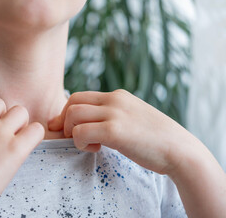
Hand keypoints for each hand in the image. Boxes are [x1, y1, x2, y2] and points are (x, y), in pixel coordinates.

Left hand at [48, 89, 193, 174]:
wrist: (180, 150)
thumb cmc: (155, 139)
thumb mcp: (131, 117)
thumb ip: (111, 115)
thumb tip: (88, 122)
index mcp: (118, 96)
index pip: (80, 96)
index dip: (67, 113)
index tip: (68, 128)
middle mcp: (114, 100)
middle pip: (72, 102)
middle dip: (65, 122)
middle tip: (73, 137)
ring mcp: (115, 114)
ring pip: (73, 115)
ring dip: (73, 132)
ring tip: (89, 144)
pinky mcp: (115, 131)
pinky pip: (81, 132)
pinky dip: (81, 142)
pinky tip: (96, 148)